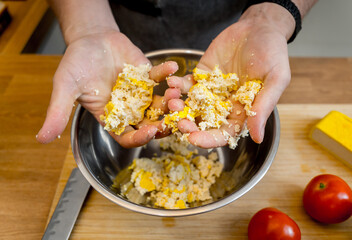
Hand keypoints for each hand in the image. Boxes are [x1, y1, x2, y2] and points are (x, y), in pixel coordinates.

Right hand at [36, 30, 178, 146]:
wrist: (88, 39)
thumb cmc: (76, 64)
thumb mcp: (65, 88)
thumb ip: (58, 112)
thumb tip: (41, 139)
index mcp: (111, 116)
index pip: (127, 135)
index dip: (139, 137)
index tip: (150, 132)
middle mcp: (129, 109)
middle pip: (149, 124)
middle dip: (163, 124)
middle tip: (174, 119)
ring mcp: (141, 93)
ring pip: (159, 104)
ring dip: (169, 100)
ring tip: (174, 92)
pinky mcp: (148, 76)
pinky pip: (160, 77)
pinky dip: (167, 72)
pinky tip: (173, 66)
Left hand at [167, 3, 293, 147]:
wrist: (259, 27)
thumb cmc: (273, 53)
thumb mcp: (275, 79)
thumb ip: (264, 107)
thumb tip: (257, 138)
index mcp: (242, 111)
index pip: (224, 133)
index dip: (209, 139)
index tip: (193, 140)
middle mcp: (224, 105)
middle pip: (204, 123)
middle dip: (190, 125)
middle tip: (179, 122)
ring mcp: (211, 91)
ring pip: (192, 106)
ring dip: (180, 107)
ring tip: (172, 101)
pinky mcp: (201, 75)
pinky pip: (187, 85)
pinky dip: (178, 85)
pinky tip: (172, 83)